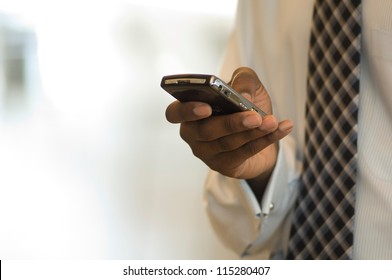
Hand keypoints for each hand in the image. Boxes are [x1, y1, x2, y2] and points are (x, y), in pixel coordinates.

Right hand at [165, 67, 292, 192]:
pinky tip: (282, 128)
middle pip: (206, 131)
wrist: (260, 132)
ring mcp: (207, 153)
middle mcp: (193, 134)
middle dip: (231, 123)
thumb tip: (243, 96)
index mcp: (190, 111)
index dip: (186, 111)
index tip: (206, 106)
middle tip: (253, 116)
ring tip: (271, 121)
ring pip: (228, 143)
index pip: (175, 113)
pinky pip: (245, 153)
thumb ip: (243, 80)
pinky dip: (266, 140)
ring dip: (252, 132)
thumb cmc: (245, 105)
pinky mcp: (225, 166)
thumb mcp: (246, 86)